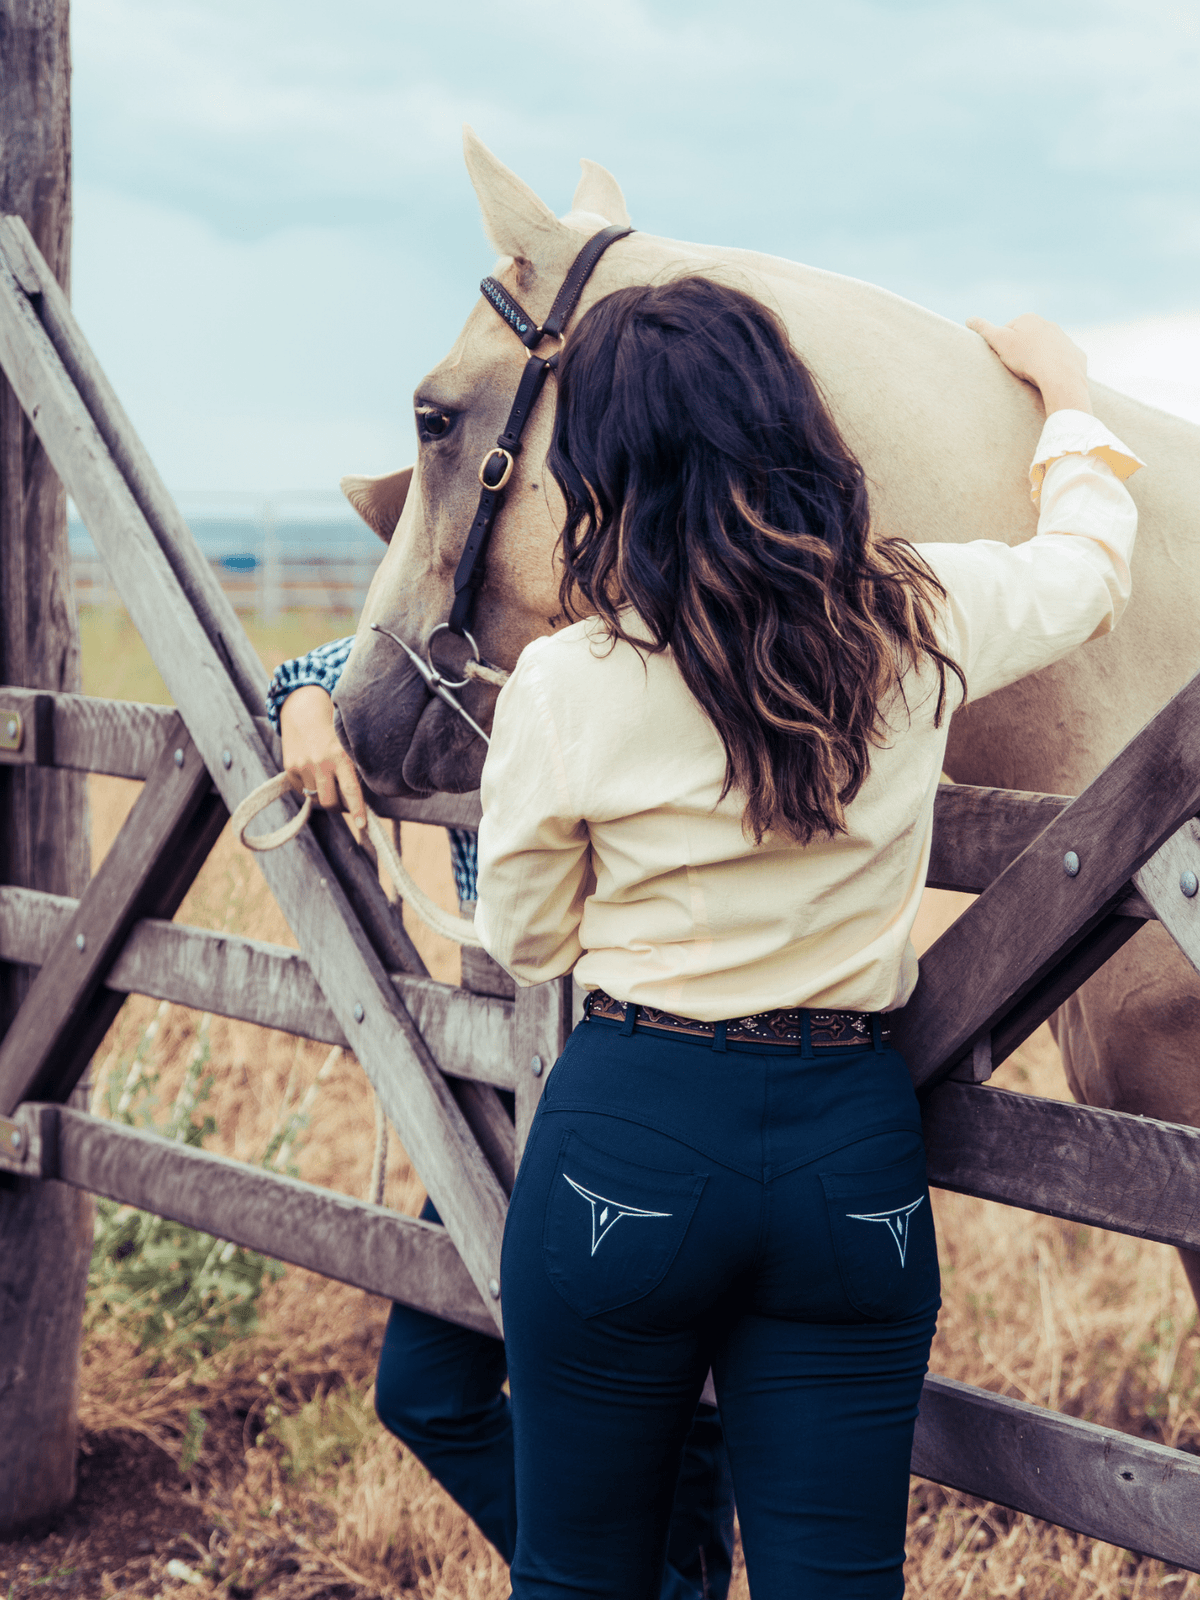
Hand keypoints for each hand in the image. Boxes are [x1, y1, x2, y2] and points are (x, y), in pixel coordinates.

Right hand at [279, 685, 366, 831]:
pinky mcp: (290, 767)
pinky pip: (302, 790)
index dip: (357, 810)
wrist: (303, 709)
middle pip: (330, 802)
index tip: (362, 827)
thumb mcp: (347, 744)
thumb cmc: (333, 730)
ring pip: (315, 797)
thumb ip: (351, 767)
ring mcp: (303, 766)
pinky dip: (308, 786)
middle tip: (341, 800)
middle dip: (337, 806)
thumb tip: (356, 799)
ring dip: (322, 793)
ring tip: (325, 776)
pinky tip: (311, 768)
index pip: (351, 790)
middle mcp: (321, 762)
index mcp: (341, 756)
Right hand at [966, 313, 1091, 416]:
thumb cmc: (1027, 358)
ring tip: (1032, 375)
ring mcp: (1064, 339)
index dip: (1002, 346)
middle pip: (1027, 339)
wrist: (1060, 376)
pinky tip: (1049, 378)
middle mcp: (1049, 324)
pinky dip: (1055, 368)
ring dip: (1038, 360)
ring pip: (1045, 350)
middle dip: (1021, 352)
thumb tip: (970, 319)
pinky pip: (1061, 361)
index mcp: (1029, 319)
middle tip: (1016, 369)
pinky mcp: (1075, 355)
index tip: (1003, 359)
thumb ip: (984, 329)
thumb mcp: (999, 342)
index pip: (1008, 331)